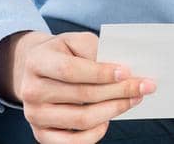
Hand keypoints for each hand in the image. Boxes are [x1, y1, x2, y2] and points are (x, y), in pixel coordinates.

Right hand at [7, 30, 155, 142]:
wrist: (37, 69)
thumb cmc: (63, 53)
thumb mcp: (75, 40)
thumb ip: (95, 50)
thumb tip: (122, 71)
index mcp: (37, 61)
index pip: (71, 71)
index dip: (100, 73)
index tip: (127, 72)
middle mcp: (30, 90)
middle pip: (81, 95)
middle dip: (118, 91)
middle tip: (143, 86)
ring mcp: (34, 115)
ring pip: (81, 119)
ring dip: (113, 110)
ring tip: (132, 100)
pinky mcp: (41, 134)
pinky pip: (73, 143)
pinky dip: (96, 133)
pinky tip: (108, 119)